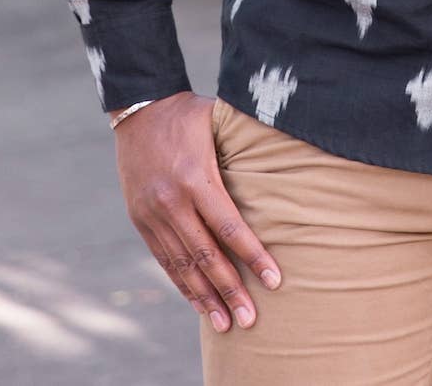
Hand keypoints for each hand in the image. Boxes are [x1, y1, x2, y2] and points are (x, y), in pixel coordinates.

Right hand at [110, 91, 282, 331]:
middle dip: (230, 290)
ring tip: (226, 323)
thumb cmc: (190, 113)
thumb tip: (291, 152)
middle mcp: (172, 201)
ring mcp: (152, 213)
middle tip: (250, 320)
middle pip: (206, 255)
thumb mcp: (219, 122)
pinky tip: (198, 302)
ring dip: (205, 297)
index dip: (252, 256)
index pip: (229, 226)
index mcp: (196, 176)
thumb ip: (246, 146)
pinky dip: (181, 283)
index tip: (274, 281)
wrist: (139, 108)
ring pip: (182, 264)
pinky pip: (163, 258)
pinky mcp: (141, 219)